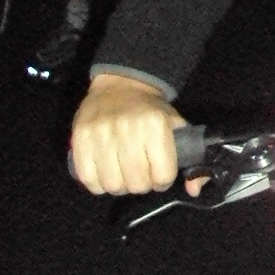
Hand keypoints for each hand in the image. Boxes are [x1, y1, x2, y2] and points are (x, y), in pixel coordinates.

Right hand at [71, 71, 185, 194]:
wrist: (122, 85)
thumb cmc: (151, 111)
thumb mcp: (177, 126)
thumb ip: (191, 156)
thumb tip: (194, 189)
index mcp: (156, 126)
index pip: (163, 175)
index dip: (163, 181)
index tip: (160, 175)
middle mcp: (129, 129)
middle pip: (137, 184)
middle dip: (142, 185)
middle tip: (141, 175)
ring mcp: (101, 133)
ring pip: (113, 185)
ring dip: (120, 186)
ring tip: (123, 174)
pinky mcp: (80, 138)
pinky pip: (88, 178)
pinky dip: (97, 183)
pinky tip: (105, 173)